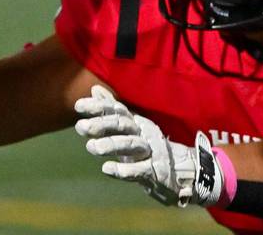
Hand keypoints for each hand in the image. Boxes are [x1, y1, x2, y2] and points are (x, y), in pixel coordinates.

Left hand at [74, 86, 225, 207]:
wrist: (184, 172)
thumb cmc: (149, 149)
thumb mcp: (131, 128)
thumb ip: (112, 110)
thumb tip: (95, 89)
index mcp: (137, 122)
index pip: (117, 110)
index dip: (98, 107)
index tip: (78, 106)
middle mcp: (144, 133)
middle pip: (123, 125)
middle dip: (101, 124)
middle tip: (80, 127)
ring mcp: (151, 152)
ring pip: (131, 145)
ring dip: (111, 145)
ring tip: (91, 147)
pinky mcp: (157, 172)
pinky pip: (140, 169)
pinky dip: (124, 170)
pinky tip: (107, 169)